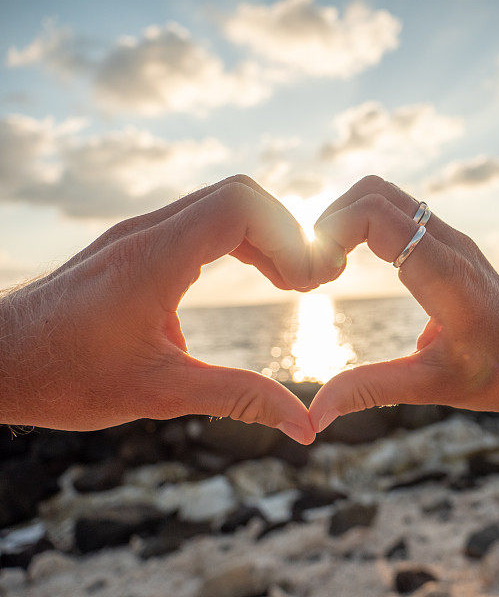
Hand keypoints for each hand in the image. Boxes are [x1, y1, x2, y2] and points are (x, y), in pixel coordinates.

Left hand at [0, 175, 337, 442]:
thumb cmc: (65, 377)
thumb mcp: (160, 393)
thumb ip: (239, 398)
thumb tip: (304, 426)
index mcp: (154, 259)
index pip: (240, 206)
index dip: (289, 237)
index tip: (307, 285)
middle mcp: (146, 233)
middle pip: (240, 197)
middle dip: (286, 234)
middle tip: (309, 284)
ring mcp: (137, 235)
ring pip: (220, 206)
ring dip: (264, 237)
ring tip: (290, 282)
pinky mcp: (132, 246)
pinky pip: (199, 222)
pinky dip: (237, 242)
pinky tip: (250, 277)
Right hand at [308, 175, 498, 431]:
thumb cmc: (498, 376)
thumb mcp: (431, 386)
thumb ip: (371, 390)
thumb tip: (316, 414)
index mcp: (445, 273)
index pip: (377, 215)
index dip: (334, 231)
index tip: (319, 274)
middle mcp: (450, 245)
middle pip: (376, 191)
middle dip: (334, 218)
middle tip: (316, 264)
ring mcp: (453, 241)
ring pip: (389, 197)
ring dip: (350, 218)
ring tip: (329, 264)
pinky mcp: (451, 247)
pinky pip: (402, 214)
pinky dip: (368, 225)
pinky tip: (355, 265)